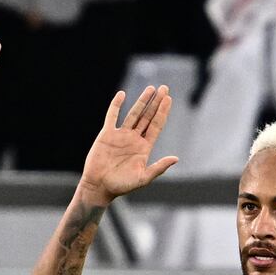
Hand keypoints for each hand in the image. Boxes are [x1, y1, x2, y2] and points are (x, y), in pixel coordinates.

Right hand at [80, 85, 177, 201]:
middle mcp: (134, 139)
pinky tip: (122, 94)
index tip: (168, 99)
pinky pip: (112, 116)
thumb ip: (159, 167)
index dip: (163, 112)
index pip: (156, 125)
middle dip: (156, 102)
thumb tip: (176, 158)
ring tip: (151, 88)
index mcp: (144, 147)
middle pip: (148, 116)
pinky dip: (116, 105)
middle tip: (164, 88)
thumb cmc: (121, 186)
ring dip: (142, 101)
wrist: (99, 186)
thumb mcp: (143, 178)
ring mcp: (121, 135)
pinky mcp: (107, 134)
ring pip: (134, 114)